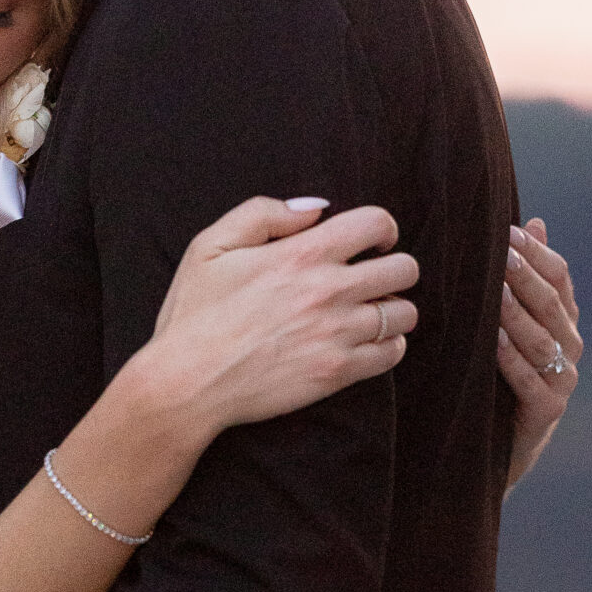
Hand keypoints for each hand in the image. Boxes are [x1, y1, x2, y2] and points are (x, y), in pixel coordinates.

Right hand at [149, 197, 418, 432]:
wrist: (187, 382)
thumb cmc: (194, 313)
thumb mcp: (210, 246)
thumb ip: (263, 214)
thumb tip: (315, 209)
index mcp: (301, 254)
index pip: (376, 223)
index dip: (382, 228)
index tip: (371, 242)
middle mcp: (328, 291)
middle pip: (403, 268)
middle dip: (395, 267)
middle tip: (375, 277)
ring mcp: (336, 334)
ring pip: (405, 313)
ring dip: (394, 308)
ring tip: (372, 312)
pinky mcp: (337, 372)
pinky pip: (391, 354)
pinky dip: (389, 345)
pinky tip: (369, 342)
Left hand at [498, 218, 581, 487]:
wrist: (496, 444)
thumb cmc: (501, 373)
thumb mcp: (512, 323)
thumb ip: (525, 277)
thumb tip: (535, 221)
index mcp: (564, 319)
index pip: (560, 277)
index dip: (537, 253)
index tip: (508, 232)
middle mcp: (570, 345)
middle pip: (550, 303)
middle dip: (525, 276)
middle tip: (500, 253)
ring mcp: (562, 379)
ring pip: (541, 339)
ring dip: (516, 315)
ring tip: (494, 292)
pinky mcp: (547, 411)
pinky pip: (530, 381)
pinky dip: (511, 361)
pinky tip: (491, 342)